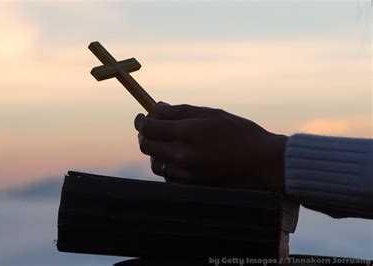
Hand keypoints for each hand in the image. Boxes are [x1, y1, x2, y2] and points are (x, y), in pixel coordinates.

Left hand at [134, 103, 286, 191]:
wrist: (263, 163)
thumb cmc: (241, 134)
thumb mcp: (212, 114)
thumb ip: (181, 111)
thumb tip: (157, 107)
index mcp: (186, 133)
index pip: (149, 128)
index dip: (141, 121)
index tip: (142, 117)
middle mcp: (181, 155)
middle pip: (146, 147)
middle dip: (145, 135)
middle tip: (152, 128)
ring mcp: (185, 174)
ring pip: (155, 163)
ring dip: (156, 152)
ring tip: (170, 143)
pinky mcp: (191, 186)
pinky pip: (169, 176)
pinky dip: (169, 166)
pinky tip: (181, 158)